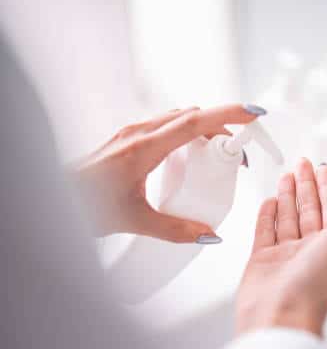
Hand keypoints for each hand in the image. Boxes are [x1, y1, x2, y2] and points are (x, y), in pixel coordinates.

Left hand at [72, 104, 264, 241]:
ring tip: (218, 156)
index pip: (195, 121)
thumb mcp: (134, 221)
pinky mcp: (129, 137)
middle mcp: (140, 132)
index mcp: (144, 148)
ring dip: (205, 129)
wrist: (50, 196)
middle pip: (193, 116)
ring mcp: (133, 132)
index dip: (228, 114)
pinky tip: (190, 159)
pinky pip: (167, 125)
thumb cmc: (83, 204)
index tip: (253, 115)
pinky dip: (187, 134)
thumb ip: (175, 230)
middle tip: (237, 154)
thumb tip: (208, 234)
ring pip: (180, 118)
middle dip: (223, 127)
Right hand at [236, 158, 326, 336]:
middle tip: (302, 163)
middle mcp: (311, 248)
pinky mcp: (264, 259)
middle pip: (310, 208)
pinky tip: (270, 202)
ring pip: (289, 217)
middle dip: (307, 185)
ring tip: (286, 175)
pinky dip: (268, 216)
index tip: (323, 167)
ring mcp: (287, 253)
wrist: (280, 316)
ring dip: (288, 196)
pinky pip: (266, 231)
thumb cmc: (314, 287)